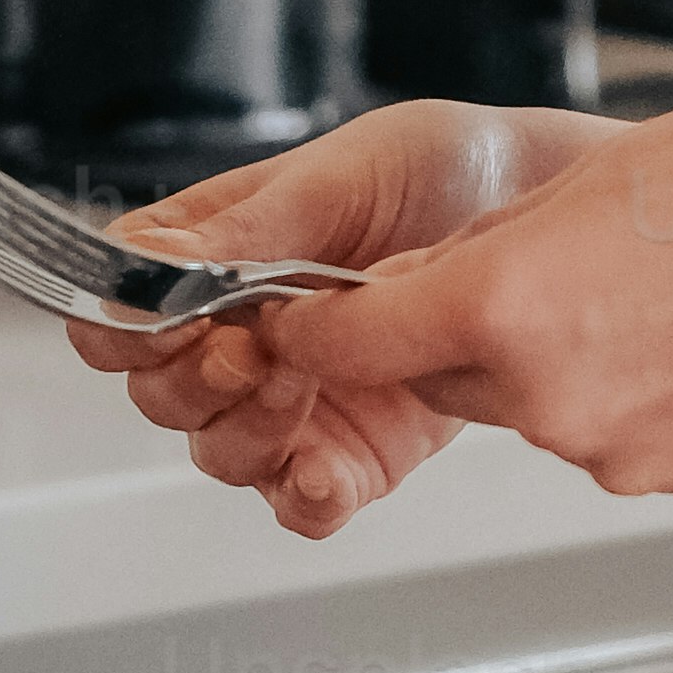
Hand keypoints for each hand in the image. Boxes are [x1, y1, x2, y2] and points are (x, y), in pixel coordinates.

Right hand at [69, 97, 618, 543]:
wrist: (551, 215)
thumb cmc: (446, 172)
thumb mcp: (347, 174)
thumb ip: (250, 231)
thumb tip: (150, 261)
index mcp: (216, 252)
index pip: (121, 302)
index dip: (120, 321)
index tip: (160, 318)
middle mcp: (243, 331)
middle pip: (158, 391)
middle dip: (190, 380)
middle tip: (249, 348)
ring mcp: (296, 398)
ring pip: (220, 451)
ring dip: (244, 430)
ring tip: (299, 388)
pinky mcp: (358, 451)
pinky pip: (301, 500)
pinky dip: (302, 496)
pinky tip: (324, 471)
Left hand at [172, 80, 672, 535]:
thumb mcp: (613, 168)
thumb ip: (511, 235)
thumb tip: (446, 270)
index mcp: (511, 304)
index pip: (352, 339)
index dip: (325, 320)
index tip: (308, 311)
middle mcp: (554, 399)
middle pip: (454, 373)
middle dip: (473, 325)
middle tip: (565, 256)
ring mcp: (626, 453)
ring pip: (544, 407)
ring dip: (572, 357)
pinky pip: (625, 434)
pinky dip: (645, 391)